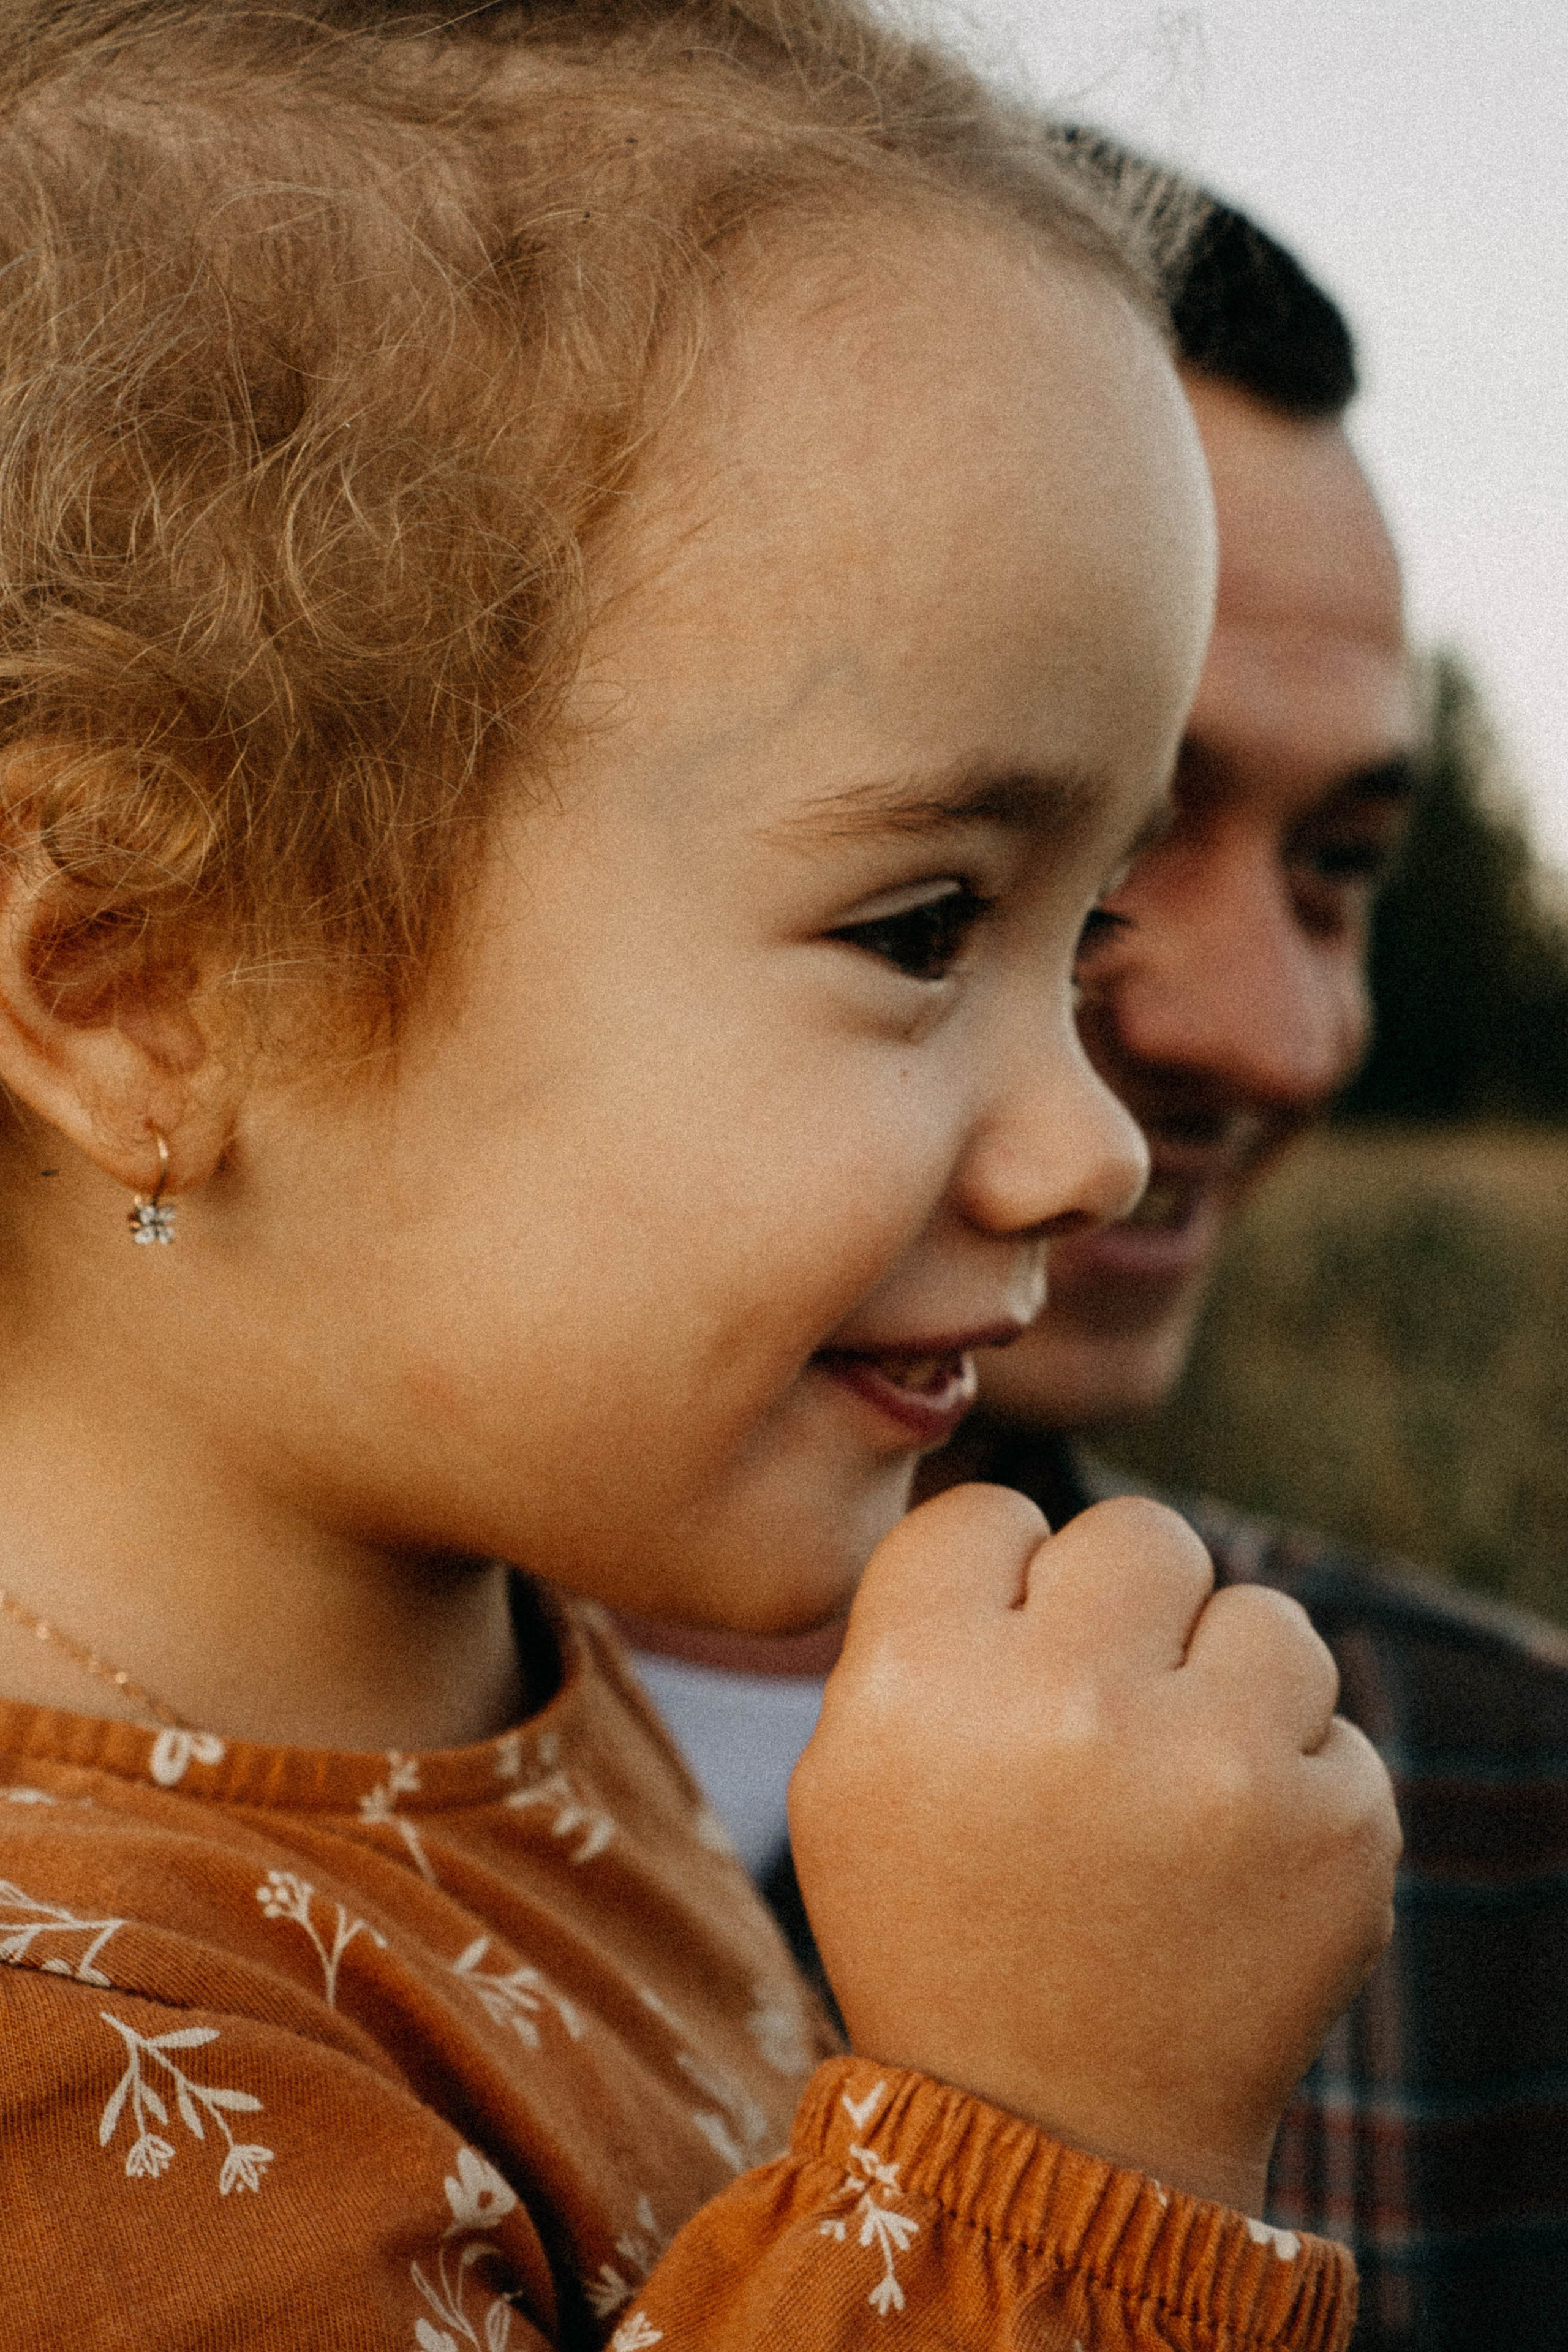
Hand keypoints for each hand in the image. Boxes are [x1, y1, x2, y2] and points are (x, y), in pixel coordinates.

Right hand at [789, 1485, 1399, 2214]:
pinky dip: (1291, 1784)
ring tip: (1176, 1790)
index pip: (993, 1512)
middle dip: (1127, 1613)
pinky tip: (1231, 1864)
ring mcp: (1216, 1766)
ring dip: (1227, 1687)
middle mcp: (1066, 1701)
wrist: (1052, 2135)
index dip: (1003, 1587)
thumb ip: (918, 1628)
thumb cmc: (937, 1932)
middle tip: (1105, 1715)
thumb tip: (1023, 1537)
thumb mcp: (849, 1772)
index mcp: (921, 1677)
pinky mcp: (1337, 1828)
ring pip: (1264, 1615)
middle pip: (1140, 1534)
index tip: (1007, 1666)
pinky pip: (1334, 1726)